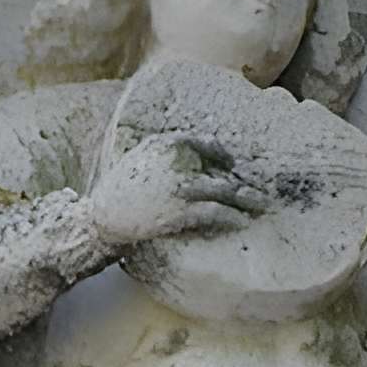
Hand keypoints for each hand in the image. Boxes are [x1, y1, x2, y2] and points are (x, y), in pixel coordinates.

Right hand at [88, 133, 268, 251]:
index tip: (235, 166)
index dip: (225, 156)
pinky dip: (231, 218)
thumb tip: (188, 159)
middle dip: (242, 181)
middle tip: (259, 191)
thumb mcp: (141, 157)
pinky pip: (216, 212)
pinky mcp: (183, 210)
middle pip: (221, 169)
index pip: (207, 144)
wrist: (105, 215)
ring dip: (245, 201)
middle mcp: (179, 160)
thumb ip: (164, 152)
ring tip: (260, 208)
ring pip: (224, 190)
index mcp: (168, 144)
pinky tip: (241, 223)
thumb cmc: (120, 189)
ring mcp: (182, 186)